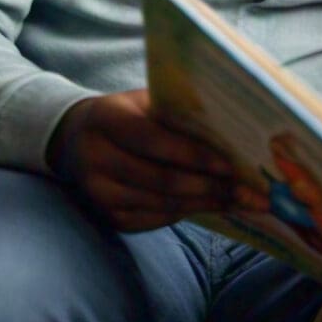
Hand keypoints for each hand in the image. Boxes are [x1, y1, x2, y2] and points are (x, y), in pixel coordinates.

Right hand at [47, 88, 237, 231]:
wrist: (75, 138)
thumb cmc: (124, 113)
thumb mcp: (143, 101)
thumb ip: (175, 112)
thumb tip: (228, 130)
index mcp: (107, 119)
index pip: (154, 141)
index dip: (193, 155)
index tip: (230, 166)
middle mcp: (97, 158)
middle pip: (160, 180)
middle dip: (208, 188)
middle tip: (246, 192)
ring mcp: (98, 192)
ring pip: (159, 204)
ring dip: (203, 205)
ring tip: (238, 202)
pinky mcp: (105, 215)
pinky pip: (150, 220)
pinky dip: (183, 214)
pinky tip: (210, 207)